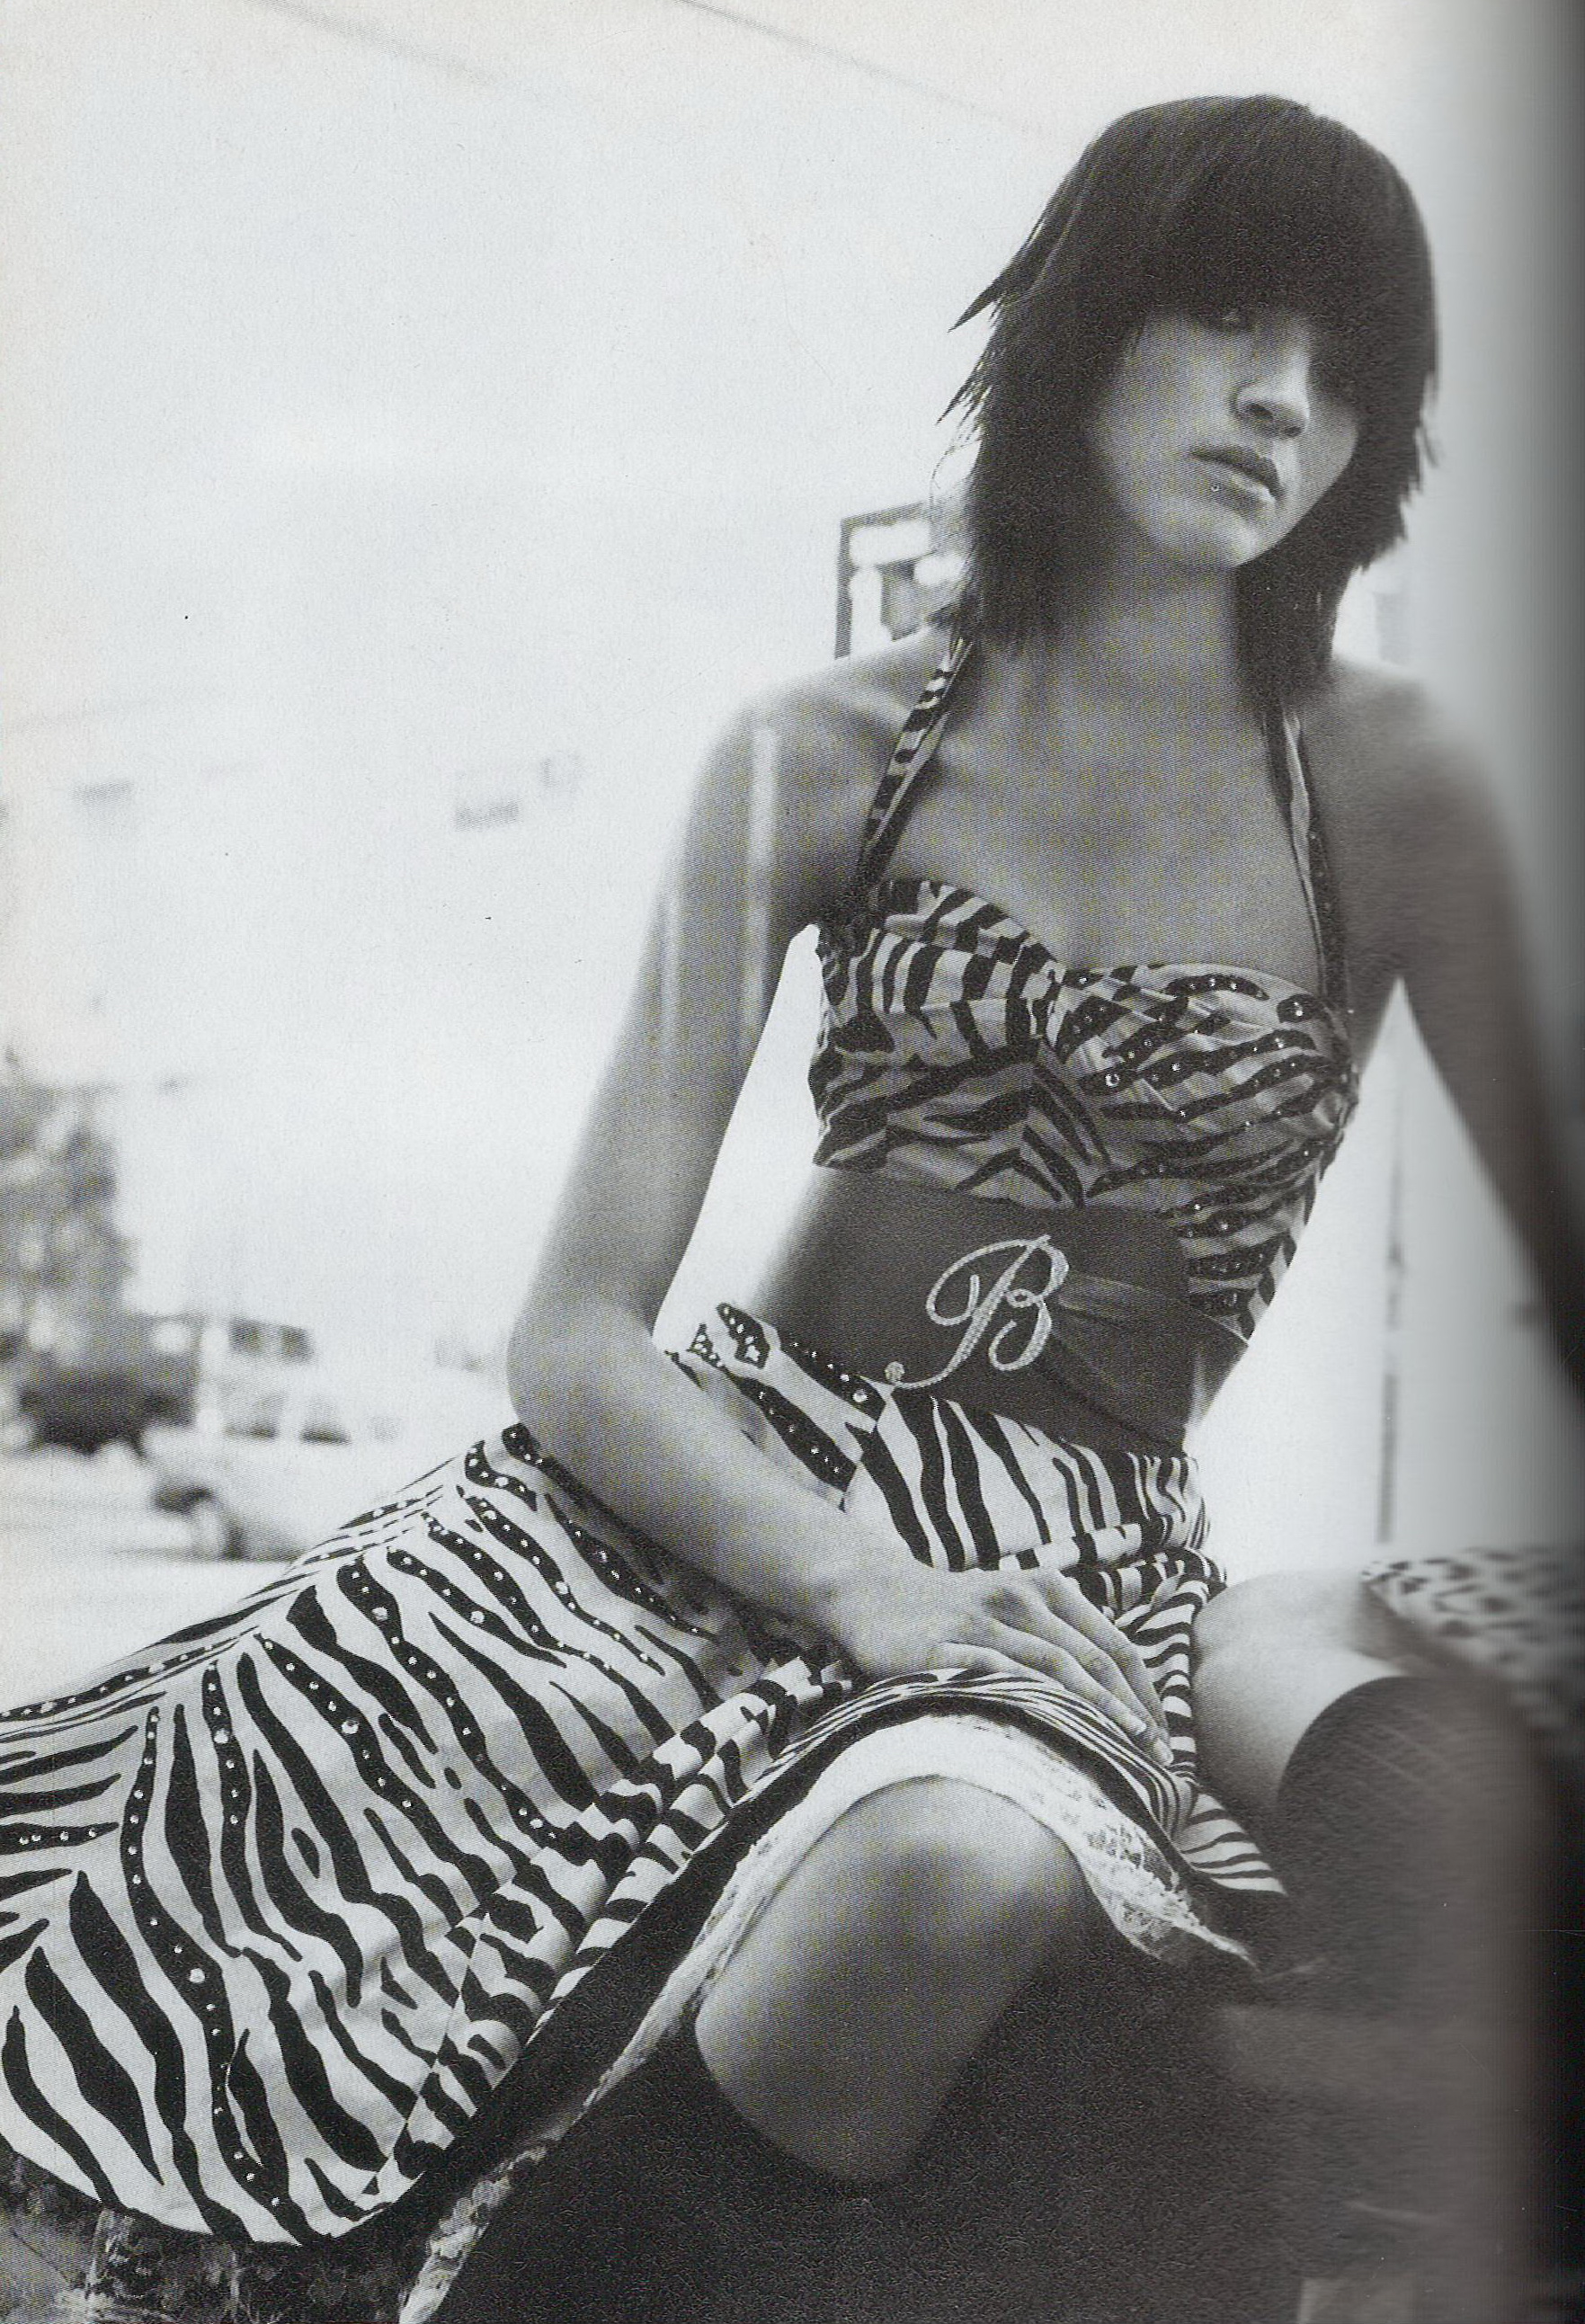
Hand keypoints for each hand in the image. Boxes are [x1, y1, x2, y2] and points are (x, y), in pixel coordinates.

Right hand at [825, 1560, 1174, 1765]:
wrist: (876, 1591)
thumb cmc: (957, 1609)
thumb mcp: (1014, 1604)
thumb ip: (1059, 1633)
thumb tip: (1119, 1689)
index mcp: (1046, 1587)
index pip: (1112, 1642)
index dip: (1143, 1689)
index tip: (1163, 1733)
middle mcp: (1020, 1598)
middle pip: (1090, 1657)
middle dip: (1129, 1708)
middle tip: (1155, 1753)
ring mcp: (982, 1623)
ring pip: (1051, 1667)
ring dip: (1093, 1711)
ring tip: (1121, 1751)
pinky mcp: (945, 1648)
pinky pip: (995, 1675)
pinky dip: (1029, 1702)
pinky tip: (1053, 1733)